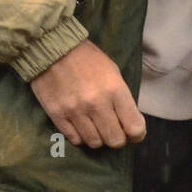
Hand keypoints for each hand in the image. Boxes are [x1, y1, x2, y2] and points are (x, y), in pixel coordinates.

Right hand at [30, 39, 147, 149]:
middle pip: (115, 140)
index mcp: (115, 90)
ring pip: (95, 143)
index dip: (137, 134)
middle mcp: (96, 104)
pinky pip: (75, 139)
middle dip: (118, 138)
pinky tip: (82, 127)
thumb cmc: (88, 58)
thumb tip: (128, 122)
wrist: (53, 48)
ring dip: (99, 138)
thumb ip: (122, 98)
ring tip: (96, 127)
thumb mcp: (113, 72)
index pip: (134, 127)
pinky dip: (81, 137)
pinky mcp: (57, 115)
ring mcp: (75, 111)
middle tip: (114, 130)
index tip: (134, 133)